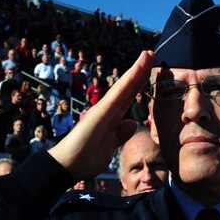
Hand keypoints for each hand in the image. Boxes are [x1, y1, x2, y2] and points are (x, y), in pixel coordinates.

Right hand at [48, 50, 153, 180]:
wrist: (68, 166)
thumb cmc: (85, 157)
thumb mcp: (111, 145)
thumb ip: (120, 133)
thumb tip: (131, 123)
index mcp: (111, 117)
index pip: (128, 97)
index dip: (140, 83)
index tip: (151, 70)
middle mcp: (107, 109)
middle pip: (128, 87)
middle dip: (140, 71)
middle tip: (151, 54)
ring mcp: (104, 108)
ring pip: (124, 85)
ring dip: (137, 69)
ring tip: (148, 54)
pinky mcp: (102, 112)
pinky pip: (119, 93)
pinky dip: (130, 79)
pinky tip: (139, 68)